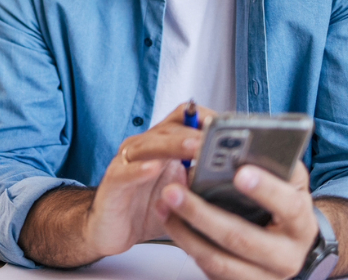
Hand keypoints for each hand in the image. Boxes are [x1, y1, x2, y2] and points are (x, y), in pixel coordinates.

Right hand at [82, 104, 215, 257]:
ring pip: (150, 145)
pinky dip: (139, 169)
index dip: (207, 118)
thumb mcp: (183, 193)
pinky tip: (153, 168)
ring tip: (194, 147)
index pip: (185, 118)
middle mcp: (145, 148)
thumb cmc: (146, 208)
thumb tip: (238, 174)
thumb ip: (202, 179)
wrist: (109, 229)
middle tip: (217, 139)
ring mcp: (127, 163)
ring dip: (174, 145)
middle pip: (170, 129)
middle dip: (196, 132)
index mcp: (164, 145)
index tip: (230, 127)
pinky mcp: (113, 183)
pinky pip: (126, 172)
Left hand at [158, 164, 317, 279]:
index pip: (289, 206)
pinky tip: (170, 221)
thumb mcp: (287, 185)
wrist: (289, 248)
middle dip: (203, 214)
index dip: (266, 190)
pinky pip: (208, 269)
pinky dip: (186, 243)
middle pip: (242, 238)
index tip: (240, 172)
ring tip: (164, 203)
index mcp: (301, 223)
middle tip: (174, 189)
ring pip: (218, 260)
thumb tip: (236, 144)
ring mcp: (262, 277)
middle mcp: (286, 256)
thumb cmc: (282, 207)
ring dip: (184, 231)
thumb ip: (272, 165)